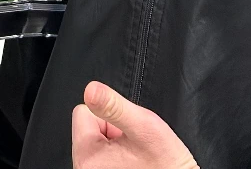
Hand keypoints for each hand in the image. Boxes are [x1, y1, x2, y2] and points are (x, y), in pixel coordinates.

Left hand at [72, 81, 198, 168]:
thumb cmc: (167, 164)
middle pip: (89, 128)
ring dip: (115, 144)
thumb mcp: (144, 126)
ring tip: (136, 157)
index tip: (126, 132)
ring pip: (97, 141)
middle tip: (134, 147)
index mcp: (87, 157)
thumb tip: (90, 89)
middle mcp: (84, 168)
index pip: (82, 112)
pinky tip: (134, 164)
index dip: (109, 116)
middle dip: (112, 130)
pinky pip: (104, 156)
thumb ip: (114, 106)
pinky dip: (118, 156)